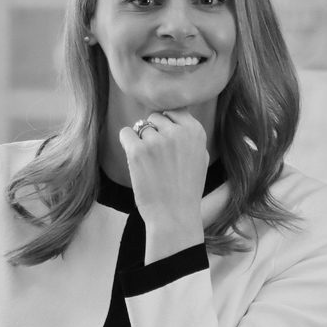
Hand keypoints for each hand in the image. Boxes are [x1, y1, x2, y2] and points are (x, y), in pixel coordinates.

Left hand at [119, 109, 209, 262]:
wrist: (174, 215)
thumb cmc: (187, 188)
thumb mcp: (200, 157)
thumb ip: (189, 135)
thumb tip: (175, 115)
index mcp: (195, 131)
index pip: (174, 110)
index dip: (167, 124)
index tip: (166, 140)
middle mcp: (177, 132)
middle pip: (156, 117)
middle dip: (154, 131)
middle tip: (158, 156)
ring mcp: (157, 140)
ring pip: (141, 126)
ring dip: (142, 140)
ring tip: (150, 163)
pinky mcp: (138, 150)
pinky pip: (126, 133)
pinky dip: (127, 143)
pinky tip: (135, 159)